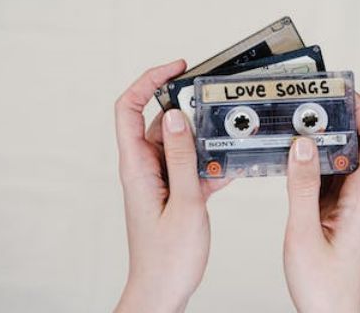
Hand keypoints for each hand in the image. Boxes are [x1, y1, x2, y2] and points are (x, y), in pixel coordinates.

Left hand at [114, 60, 229, 312]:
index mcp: (137, 166)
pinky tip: (229, 166)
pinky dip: (209, 162)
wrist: (162, 290)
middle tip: (212, 102)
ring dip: (202, 139)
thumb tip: (177, 117)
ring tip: (226, 138)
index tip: (176, 68)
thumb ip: (181, 157)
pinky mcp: (173, 191)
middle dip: (186, 107)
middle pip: (159, 121)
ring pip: (179, 143)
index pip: (129, 108)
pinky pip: (190, 165)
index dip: (149, 81)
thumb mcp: (184, 202)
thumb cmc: (167, 258)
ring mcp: (159, 179)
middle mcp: (145, 168)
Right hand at [284, 94, 359, 312]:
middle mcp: (359, 197)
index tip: (343, 93)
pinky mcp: (333, 210)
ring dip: (322, 138)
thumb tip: (302, 145)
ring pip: (340, 158)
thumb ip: (302, 187)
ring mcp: (347, 203)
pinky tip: (292, 154)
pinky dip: (310, 159)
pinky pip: (325, 175)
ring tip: (299, 122)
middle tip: (313, 102)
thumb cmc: (325, 286)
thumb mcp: (305, 232)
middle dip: (339, 118)